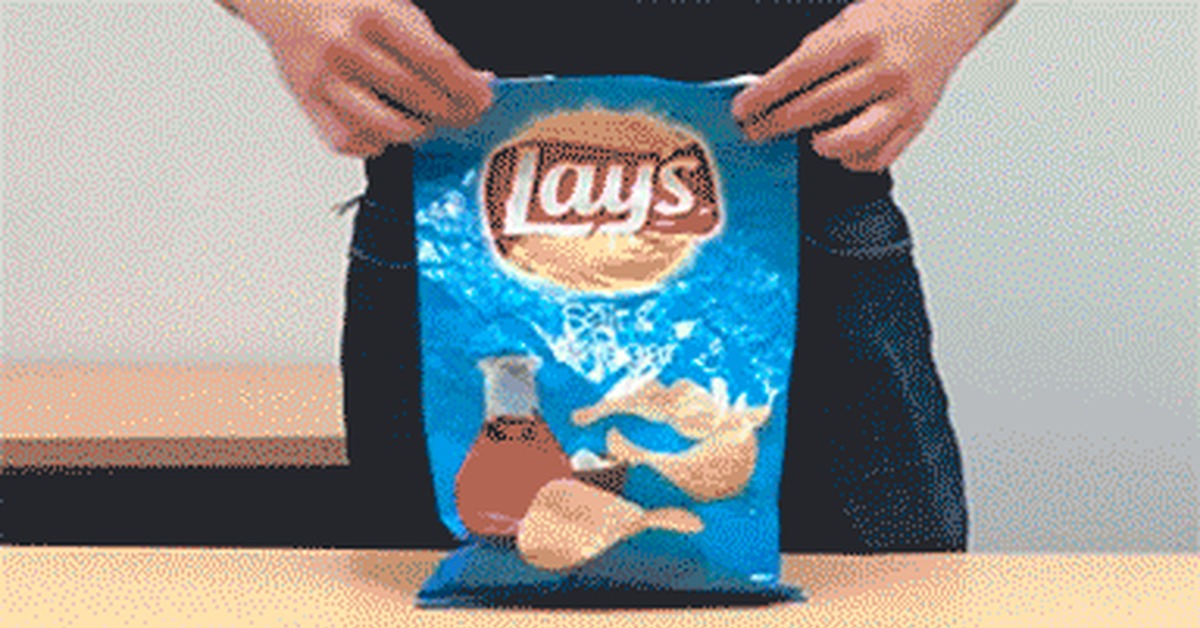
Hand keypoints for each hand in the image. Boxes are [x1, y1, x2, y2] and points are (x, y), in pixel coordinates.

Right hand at [236, 0, 491, 156]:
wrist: (286, 0)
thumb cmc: (344, 4)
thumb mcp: (394, 8)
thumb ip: (431, 46)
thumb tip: (474, 83)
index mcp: (373, 15)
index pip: (435, 62)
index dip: (466, 88)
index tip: (482, 101)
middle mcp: (344, 47)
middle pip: (415, 96)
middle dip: (450, 113)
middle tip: (464, 116)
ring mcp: (322, 79)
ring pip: (386, 127)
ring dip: (416, 131)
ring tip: (427, 123)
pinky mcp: (308, 103)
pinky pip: (351, 140)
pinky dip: (376, 142)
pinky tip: (386, 128)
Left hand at [732, 0, 1000, 171]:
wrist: (946, 15)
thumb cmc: (890, 20)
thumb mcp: (846, 22)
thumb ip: (813, 56)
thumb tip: (769, 91)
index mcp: (861, 38)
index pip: (800, 72)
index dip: (765, 95)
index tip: (741, 109)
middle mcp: (884, 69)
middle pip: (817, 107)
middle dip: (776, 123)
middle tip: (755, 130)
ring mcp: (903, 100)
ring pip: (851, 140)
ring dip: (820, 144)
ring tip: (809, 139)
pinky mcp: (916, 122)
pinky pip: (877, 156)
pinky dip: (852, 158)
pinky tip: (841, 147)